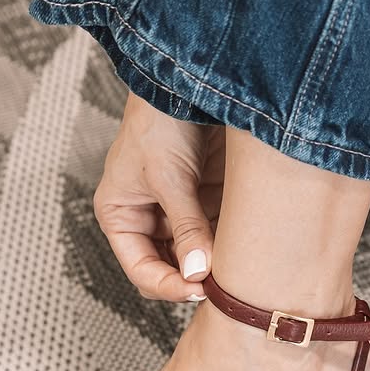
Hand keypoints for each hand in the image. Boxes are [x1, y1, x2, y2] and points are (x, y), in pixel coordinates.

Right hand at [92, 91, 225, 300]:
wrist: (189, 81)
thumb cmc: (160, 121)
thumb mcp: (169, 178)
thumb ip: (186, 226)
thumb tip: (198, 273)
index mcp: (122, 214)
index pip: (141, 269)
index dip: (167, 284)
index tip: (197, 289)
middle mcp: (149, 216)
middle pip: (171, 266)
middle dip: (193, 276)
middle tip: (222, 284)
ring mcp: (180, 208)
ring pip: (198, 252)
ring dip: (217, 260)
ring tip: (239, 267)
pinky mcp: (207, 197)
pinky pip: (219, 231)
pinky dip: (232, 240)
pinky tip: (247, 245)